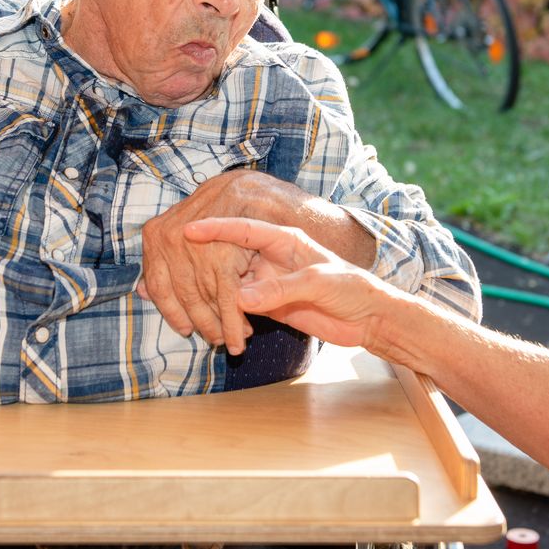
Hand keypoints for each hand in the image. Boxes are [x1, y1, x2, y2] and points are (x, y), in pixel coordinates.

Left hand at [139, 170, 278, 353]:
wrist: (250, 190)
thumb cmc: (217, 210)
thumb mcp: (183, 228)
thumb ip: (163, 260)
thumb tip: (141, 292)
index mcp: (155, 235)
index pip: (158, 286)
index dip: (172, 313)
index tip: (186, 329)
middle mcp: (169, 242)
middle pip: (184, 297)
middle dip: (202, 323)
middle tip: (215, 339)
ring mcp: (194, 251)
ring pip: (205, 301)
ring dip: (220, 326)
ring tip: (232, 340)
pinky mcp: (221, 260)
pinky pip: (226, 300)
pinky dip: (235, 321)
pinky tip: (243, 332)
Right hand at [183, 216, 396, 349]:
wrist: (369, 319)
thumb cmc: (352, 289)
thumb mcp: (318, 284)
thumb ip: (280, 289)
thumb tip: (240, 299)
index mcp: (284, 239)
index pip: (243, 229)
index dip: (215, 229)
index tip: (188, 230)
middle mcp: (270, 257)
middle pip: (227, 256)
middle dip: (203, 264)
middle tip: (179, 274)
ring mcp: (266, 281)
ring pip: (227, 284)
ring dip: (209, 294)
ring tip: (185, 302)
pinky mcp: (267, 305)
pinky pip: (235, 306)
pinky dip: (219, 312)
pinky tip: (203, 318)